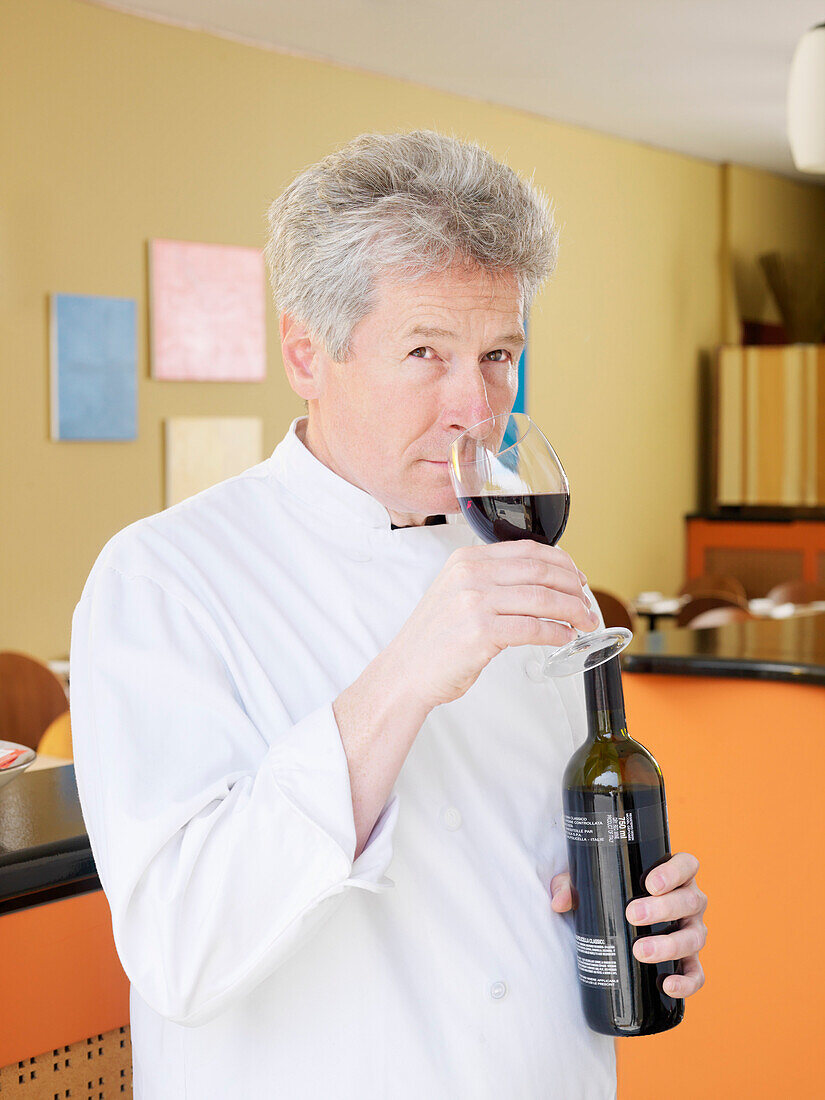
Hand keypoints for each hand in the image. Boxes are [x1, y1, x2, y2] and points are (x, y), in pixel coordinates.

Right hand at [387, 541, 598, 709]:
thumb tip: (542, 584)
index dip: (562, 562)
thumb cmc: (435, 639)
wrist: (406, 671)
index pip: (528, 549)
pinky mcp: (481, 632)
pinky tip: (564, 637)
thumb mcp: (457, 594)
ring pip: (542, 599)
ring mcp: (475, 602)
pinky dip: (556, 632)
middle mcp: (470, 575)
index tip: (577, 577)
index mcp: (466, 559)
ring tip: (585, 621)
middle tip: (587, 603)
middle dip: (573, 587)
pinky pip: (533, 628)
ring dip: (572, 611)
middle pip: (540, 571)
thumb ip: (491, 581)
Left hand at [550, 852, 706, 998]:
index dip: (673, 872)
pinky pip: (697, 973)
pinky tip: (667, 986)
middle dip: (663, 908)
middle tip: (633, 914)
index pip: (686, 865)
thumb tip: (559, 902)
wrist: (622, 919)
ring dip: (670, 944)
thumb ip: (571, 885)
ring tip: (641, 951)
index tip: (650, 883)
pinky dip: (687, 982)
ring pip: (694, 937)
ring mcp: (693, 931)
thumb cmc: (611, 893)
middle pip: (690, 901)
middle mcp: (690, 901)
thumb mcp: (591, 882)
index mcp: (675, 875)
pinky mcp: (690, 960)